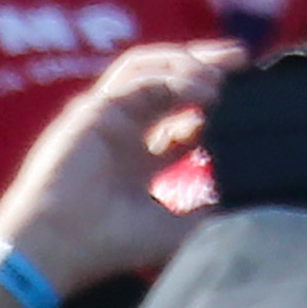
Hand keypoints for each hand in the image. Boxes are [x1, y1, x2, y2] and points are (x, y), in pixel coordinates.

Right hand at [0, 39, 238, 302]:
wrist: (57, 249)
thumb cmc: (107, 245)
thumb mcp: (175, 228)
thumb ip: (208, 210)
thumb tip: (249, 198)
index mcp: (138, 159)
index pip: (181, 119)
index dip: (212, 105)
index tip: (246, 100)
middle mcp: (122, 132)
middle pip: (166, 82)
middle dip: (204, 65)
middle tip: (240, 59)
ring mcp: (104, 117)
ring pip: (149, 68)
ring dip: (188, 62)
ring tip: (225, 67)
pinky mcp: (92, 109)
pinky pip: (139, 78)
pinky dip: (174, 77)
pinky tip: (204, 87)